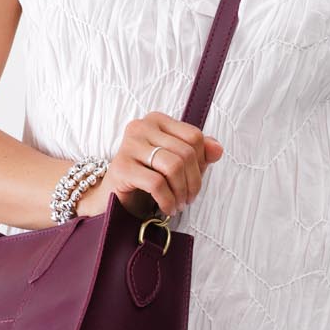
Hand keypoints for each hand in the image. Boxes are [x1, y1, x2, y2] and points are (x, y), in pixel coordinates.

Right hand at [77, 112, 223, 221]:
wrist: (111, 200)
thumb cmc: (146, 180)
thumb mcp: (177, 165)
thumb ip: (199, 154)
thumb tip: (218, 149)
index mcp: (156, 120)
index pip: (194, 137)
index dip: (201, 163)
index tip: (195, 181)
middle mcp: (141, 126)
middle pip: (186, 153)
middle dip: (193, 182)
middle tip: (188, 199)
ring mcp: (129, 145)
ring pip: (173, 166)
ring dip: (181, 192)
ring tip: (179, 204)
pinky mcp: (121, 167)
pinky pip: (157, 183)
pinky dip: (167, 200)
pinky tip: (167, 208)